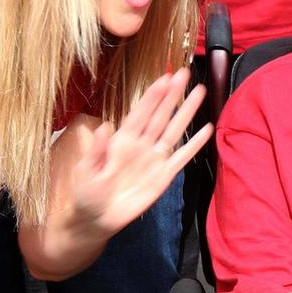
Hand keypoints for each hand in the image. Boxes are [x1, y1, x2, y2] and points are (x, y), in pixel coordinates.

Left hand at [69, 68, 210, 237]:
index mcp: (121, 140)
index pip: (140, 112)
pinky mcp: (164, 176)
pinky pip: (182, 157)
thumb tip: (104, 127)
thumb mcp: (85, 171)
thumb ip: (96, 150)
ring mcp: (154, 159)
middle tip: (185, 73)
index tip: (164, 77)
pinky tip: (206, 129)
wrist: (97, 218)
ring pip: (174, 130)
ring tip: (200, 92)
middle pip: (160, 115)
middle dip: (172, 94)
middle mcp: (141, 145)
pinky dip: (194, 144)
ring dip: (187, 112)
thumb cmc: (86, 193)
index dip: (153, 96)